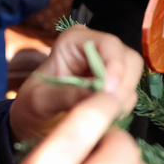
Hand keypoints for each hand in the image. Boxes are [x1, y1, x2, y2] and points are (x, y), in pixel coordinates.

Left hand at [9, 25, 142, 141]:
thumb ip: (64, 96)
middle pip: (129, 60)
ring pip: (133, 78)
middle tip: (106, 110)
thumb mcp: (38, 101)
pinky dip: (120, 108)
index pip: (109, 44)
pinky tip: (101, 117)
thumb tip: (94, 95)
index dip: (115, 66)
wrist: (33, 122)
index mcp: (74, 41)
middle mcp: (96, 48)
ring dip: (121, 100)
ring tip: (97, 115)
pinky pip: (129, 95)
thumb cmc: (31, 106)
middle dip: (121, 86)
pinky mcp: (114, 86)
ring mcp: (108, 66)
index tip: (109, 92)